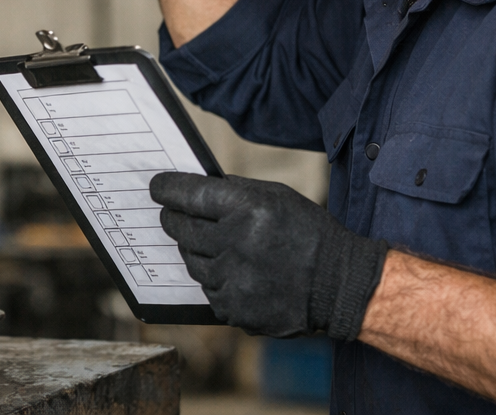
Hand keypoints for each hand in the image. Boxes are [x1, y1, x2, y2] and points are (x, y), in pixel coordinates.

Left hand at [150, 172, 388, 339]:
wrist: (338, 284)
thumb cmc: (308, 233)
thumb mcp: (277, 196)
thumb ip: (235, 191)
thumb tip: (196, 189)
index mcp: (245, 208)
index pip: (187, 194)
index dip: (166, 189)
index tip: (157, 187)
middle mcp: (233, 243)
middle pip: (180, 228)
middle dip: (173, 218)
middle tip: (173, 215)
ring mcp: (232, 279)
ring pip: (191, 261)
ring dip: (195, 250)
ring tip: (213, 245)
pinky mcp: (233, 308)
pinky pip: (208, 289)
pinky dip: (215, 279)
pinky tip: (234, 271)